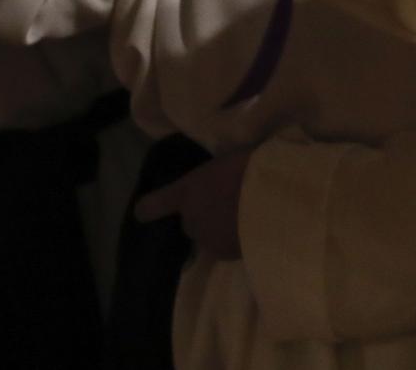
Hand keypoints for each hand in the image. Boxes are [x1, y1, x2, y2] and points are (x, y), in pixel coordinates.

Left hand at [134, 148, 252, 259]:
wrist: (273, 199)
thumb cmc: (252, 168)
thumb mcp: (230, 160)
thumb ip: (219, 175)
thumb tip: (225, 178)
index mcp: (188, 190)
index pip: (157, 203)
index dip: (149, 209)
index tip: (141, 213)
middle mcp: (191, 219)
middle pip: (190, 224)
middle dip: (204, 219)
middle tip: (228, 206)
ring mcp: (207, 240)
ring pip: (210, 238)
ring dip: (221, 232)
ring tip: (247, 219)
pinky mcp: (226, 255)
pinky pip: (229, 248)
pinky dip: (238, 242)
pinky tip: (256, 230)